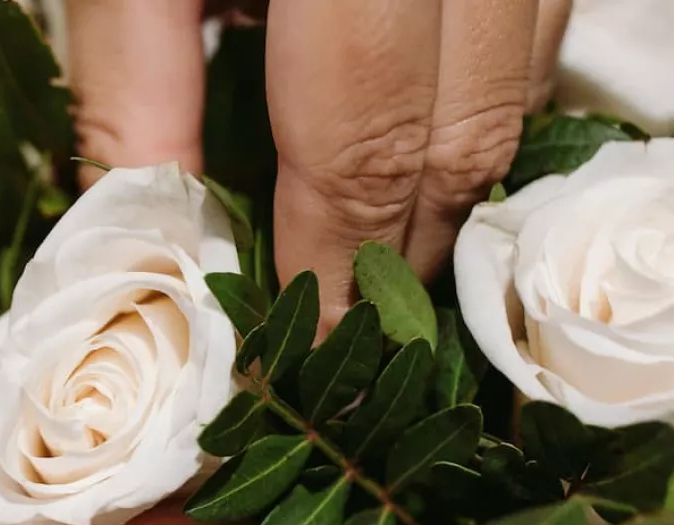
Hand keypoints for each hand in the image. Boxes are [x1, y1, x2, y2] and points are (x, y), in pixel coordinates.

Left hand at [67, 0, 572, 329]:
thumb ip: (135, 85)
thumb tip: (149, 240)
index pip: (365, 141)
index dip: (341, 261)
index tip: (308, 344)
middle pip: (466, 129)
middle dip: (407, 247)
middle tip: (351, 327)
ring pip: (523, 83)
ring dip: (454, 183)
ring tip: (385, 251)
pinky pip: (538, 21)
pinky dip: (484, 97)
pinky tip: (425, 135)